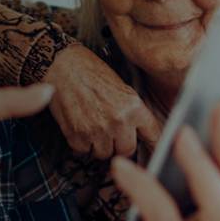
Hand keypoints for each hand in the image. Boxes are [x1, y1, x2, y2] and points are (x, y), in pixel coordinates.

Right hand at [43, 44, 161, 158]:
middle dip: (119, 144)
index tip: (152, 152)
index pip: (153, 137)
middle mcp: (118, 121)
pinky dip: (81, 143)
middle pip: (126, 151)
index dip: (153, 146)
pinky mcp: (77, 135)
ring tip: (94, 126)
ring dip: (99, 145)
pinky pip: (83, 150)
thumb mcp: (124, 91)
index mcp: (134, 108)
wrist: (66, 66)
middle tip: (112, 133)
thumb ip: (135, 115)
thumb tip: (144, 136)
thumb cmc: (94, 75)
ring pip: (104, 154)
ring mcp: (97, 130)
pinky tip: (80, 126)